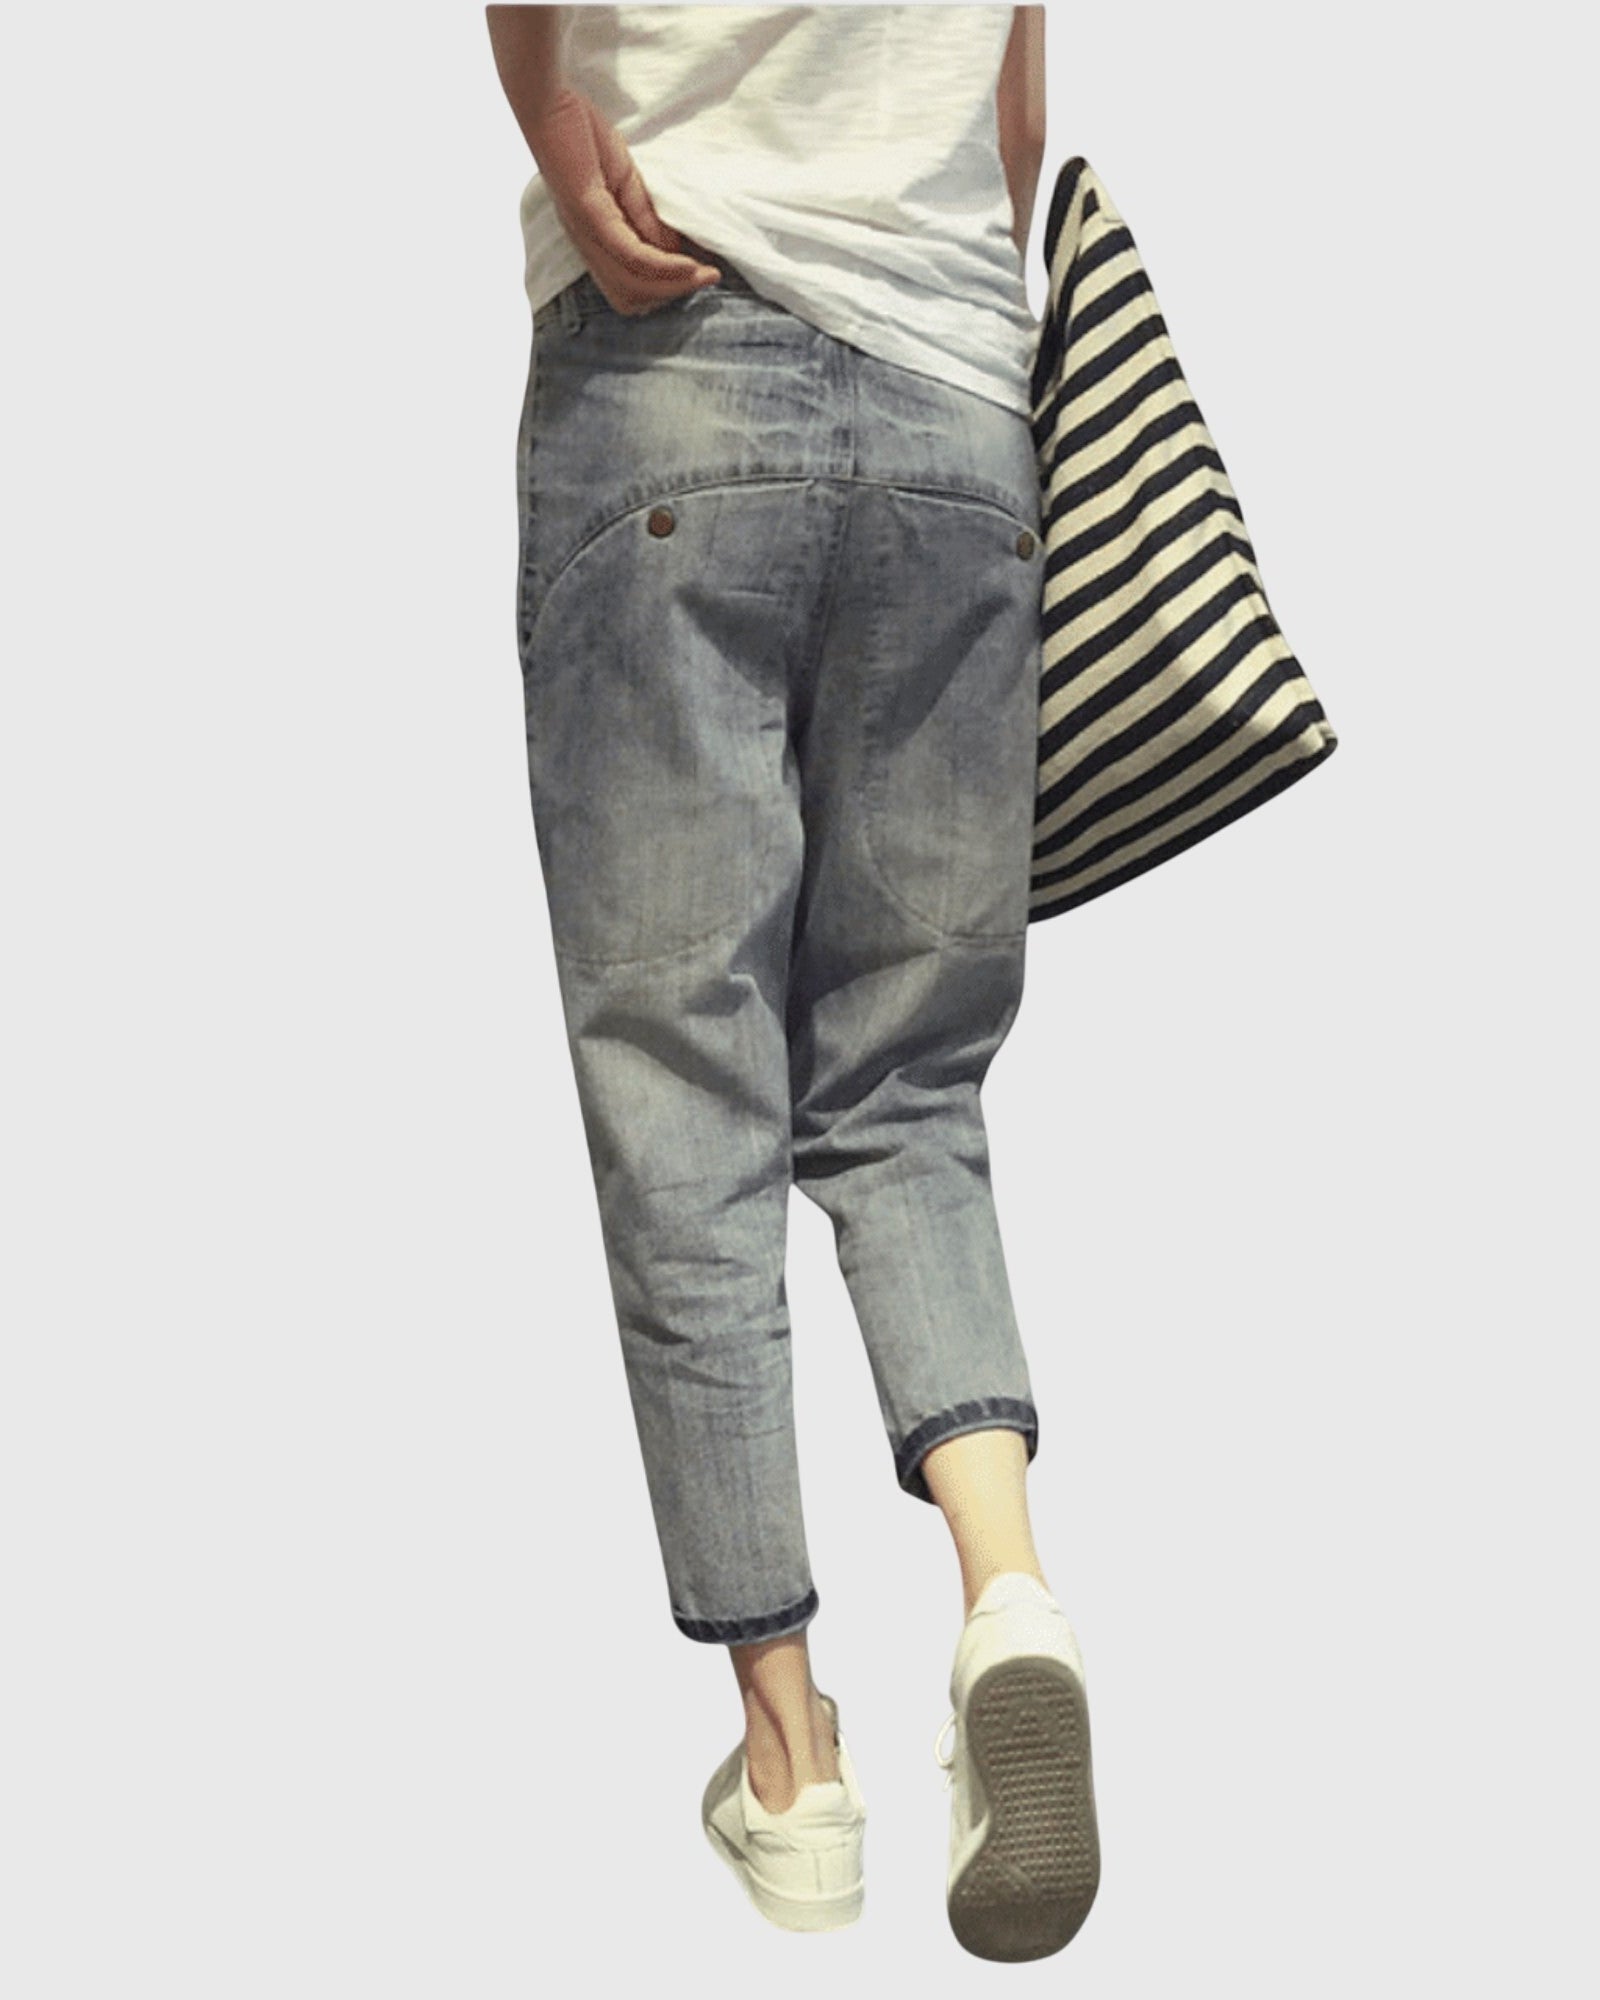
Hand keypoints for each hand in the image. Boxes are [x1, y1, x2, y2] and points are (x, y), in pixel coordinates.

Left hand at [529, 87, 720, 314]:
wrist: (547, 101)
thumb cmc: (582, 135)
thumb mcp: (624, 181)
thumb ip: (644, 216)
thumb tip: (672, 248)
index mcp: (593, 240)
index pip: (627, 289)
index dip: (663, 291)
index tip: (697, 275)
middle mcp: (587, 244)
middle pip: (630, 297)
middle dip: (673, 293)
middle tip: (706, 277)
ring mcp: (586, 232)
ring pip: (631, 284)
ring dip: (674, 284)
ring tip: (704, 274)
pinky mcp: (589, 212)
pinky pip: (629, 252)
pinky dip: (661, 265)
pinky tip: (687, 263)